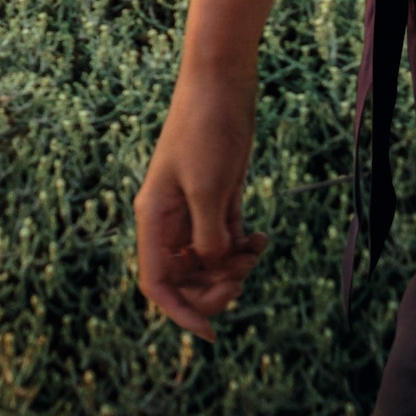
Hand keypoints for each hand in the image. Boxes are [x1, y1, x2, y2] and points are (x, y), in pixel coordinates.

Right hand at [134, 78, 265, 331]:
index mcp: (154, 218)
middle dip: (214, 288)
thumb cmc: (207, 130)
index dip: (180, 312)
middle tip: (242, 276)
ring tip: (255, 250)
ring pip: (208, 263)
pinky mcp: (216, 198)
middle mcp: (169, 220)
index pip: (157, 283)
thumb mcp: (209, 189)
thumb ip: (209, 237)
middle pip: (185, 279)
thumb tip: (215, 267)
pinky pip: (226, 241)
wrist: (222, 82)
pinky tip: (261, 240)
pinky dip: (243, 248)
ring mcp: (193, 210)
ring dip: (233, 268)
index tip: (210, 333)